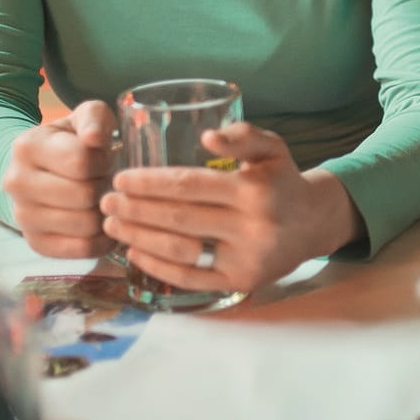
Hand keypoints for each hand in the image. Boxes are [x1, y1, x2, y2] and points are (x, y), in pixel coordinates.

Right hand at [1, 100, 115, 258]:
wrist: (43, 169)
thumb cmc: (73, 140)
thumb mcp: (85, 118)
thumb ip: (95, 119)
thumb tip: (95, 138)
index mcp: (27, 146)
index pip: (81, 161)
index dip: (105, 161)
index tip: (105, 159)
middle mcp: (16, 182)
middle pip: (84, 195)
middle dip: (105, 187)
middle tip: (107, 181)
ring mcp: (22, 216)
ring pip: (86, 224)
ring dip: (106, 213)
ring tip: (105, 200)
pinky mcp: (36, 243)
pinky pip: (82, 249)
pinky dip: (102, 239)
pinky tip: (104, 223)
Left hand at [100, 122, 364, 292]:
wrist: (313, 224)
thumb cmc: (281, 181)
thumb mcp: (272, 149)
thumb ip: (243, 135)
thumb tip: (207, 137)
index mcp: (255, 190)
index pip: (190, 185)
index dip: (150, 183)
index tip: (121, 179)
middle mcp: (252, 227)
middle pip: (179, 218)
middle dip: (136, 210)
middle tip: (106, 202)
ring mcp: (246, 259)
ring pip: (181, 250)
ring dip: (140, 238)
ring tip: (113, 226)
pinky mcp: (239, 283)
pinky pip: (190, 278)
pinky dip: (158, 267)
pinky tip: (135, 253)